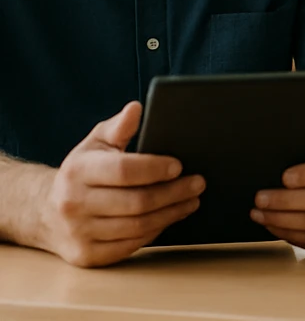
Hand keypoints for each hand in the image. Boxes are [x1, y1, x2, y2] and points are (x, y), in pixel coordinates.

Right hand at [41, 102, 204, 266]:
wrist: (46, 212)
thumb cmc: (82, 171)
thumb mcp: (95, 144)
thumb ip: (118, 127)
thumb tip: (136, 109)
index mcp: (76, 171)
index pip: (123, 170)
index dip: (155, 168)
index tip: (179, 166)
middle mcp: (73, 204)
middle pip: (136, 202)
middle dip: (174, 192)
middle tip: (198, 183)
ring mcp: (78, 233)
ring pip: (137, 226)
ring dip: (171, 213)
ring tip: (192, 201)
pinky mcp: (86, 255)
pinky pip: (130, 245)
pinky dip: (155, 231)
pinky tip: (169, 218)